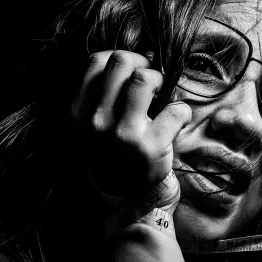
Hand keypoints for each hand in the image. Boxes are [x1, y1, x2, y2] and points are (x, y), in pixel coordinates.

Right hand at [71, 50, 191, 207]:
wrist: (128, 203)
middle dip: (143, 65)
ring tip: (162, 98)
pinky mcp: (151, 147)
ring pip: (145, 78)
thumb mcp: (90, 132)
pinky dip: (181, 111)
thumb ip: (98, 99)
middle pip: (121, 61)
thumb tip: (126, 59)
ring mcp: (123, 134)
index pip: (96, 61)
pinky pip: (176, 108)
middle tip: (151, 83)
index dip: (121, 57)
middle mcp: (97, 122)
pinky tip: (175, 122)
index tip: (133, 70)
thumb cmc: (113, 160)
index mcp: (79, 114)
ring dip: (161, 81)